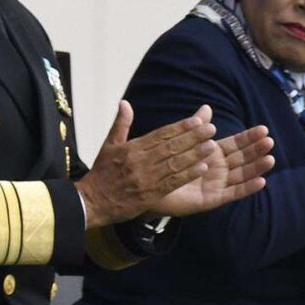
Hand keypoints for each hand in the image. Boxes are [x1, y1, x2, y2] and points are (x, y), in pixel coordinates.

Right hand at [76, 103, 218, 226]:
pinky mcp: (150, 195)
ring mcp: (146, 179)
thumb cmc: (103, 172)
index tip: (197, 120)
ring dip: (194, 155)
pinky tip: (201, 168)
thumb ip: (120, 124)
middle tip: (211, 129)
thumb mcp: (108, 145)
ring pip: (174, 164)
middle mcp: (140, 162)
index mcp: (131, 148)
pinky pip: (172, 183)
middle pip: (170, 147)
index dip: (180, 127)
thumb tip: (124, 103)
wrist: (92, 201)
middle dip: (192, 137)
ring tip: (212, 146)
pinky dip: (187, 175)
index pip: (160, 134)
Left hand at [155, 123, 274, 216]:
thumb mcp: (183, 142)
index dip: (250, 137)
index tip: (263, 129)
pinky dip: (247, 188)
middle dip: (256, 150)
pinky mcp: (214, 198)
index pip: (236, 143)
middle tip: (269, 141)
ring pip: (242, 174)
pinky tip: (261, 181)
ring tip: (270, 159)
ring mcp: (218, 183)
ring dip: (257, 167)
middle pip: (243, 158)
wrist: (150, 186)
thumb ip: (197, 127)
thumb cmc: (166, 162)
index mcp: (213, 153)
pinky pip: (233, 193)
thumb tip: (207, 107)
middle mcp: (219, 168)